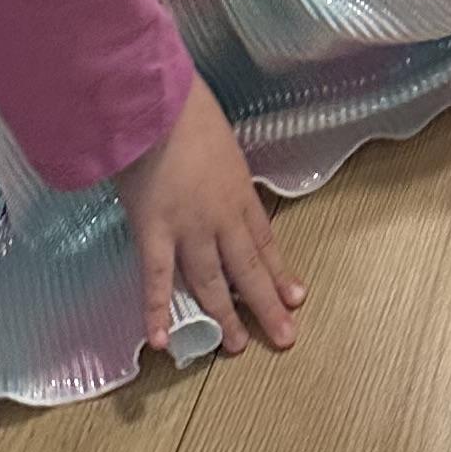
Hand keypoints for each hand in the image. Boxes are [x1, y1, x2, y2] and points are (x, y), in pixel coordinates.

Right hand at [118, 76, 303, 361]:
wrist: (158, 103)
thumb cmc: (186, 110)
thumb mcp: (219, 141)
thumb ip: (220, 171)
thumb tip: (214, 181)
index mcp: (239, 191)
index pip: (265, 240)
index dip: (279, 271)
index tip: (295, 297)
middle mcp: (222, 217)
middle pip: (249, 268)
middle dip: (266, 305)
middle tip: (284, 336)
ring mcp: (190, 229)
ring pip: (212, 283)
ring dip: (224, 317)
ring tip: (235, 348)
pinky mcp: (154, 233)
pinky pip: (158, 280)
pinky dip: (158, 312)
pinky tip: (164, 342)